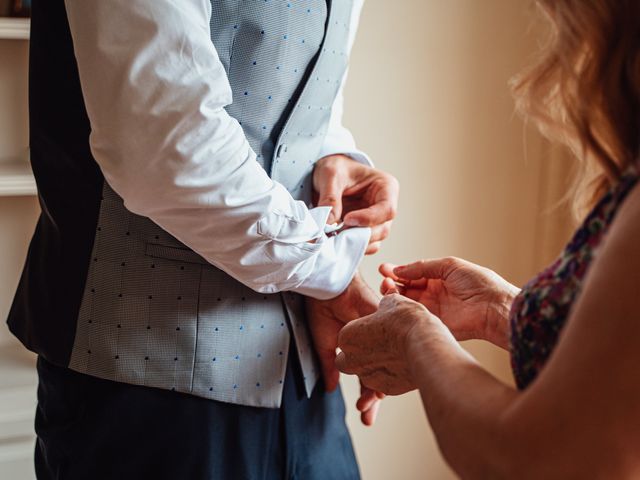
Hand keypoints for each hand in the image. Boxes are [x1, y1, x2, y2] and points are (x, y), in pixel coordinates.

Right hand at [306, 273, 384, 425]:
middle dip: (373, 397)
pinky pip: (386, 343)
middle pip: (380, 372)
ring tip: (370, 402)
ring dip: (378, 383)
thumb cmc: (323, 306)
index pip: (368, 374)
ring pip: (385, 361)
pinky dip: (382, 360)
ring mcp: (380, 332)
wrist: (326, 283)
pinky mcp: (382, 320)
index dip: (366, 394)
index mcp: (361, 346)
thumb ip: (330, 366)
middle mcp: (373, 341)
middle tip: (367, 418)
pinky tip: (381, 372)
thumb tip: (331, 390)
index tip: (363, 414)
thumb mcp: (325, 343)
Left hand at [313, 154, 398, 254]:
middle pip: (382, 230)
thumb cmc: (335, 168)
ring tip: (332, 237)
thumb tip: (329, 223)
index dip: (369, 218)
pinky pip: (361, 246)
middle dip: (359, 235)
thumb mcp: (330, 175)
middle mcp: (385, 207)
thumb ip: (330, 198)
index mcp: (386, 187)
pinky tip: (333, 241)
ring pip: (373, 242)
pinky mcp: (364, 232)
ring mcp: (376, 222)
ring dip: (353, 243)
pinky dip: (348, 247)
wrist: (327, 175)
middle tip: (335, 233)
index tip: (347, 219)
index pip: (387, 209)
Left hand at [336, 293, 444, 394]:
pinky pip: (385, 384)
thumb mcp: (392, 303)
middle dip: (360, 356)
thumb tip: (387, 304)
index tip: (375, 328)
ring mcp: (370, 377)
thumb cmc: (406, 323)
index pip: (348, 336)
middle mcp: (353, 360)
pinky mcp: (387, 389)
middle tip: (379, 345)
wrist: (426, 346)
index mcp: (348, 337)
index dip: (362, 333)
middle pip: (348, 360)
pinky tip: (405, 366)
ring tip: (396, 356)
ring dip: (376, 368)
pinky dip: (392, 377)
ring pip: (367, 375)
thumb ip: (383, 306)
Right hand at [380, 258, 519, 348]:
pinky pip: (413, 318)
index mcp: (439, 278)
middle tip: (385, 279)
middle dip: (393, 282)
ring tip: (388, 288)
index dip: (398, 271)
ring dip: (394, 294)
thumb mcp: (449, 265)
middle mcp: (434, 294)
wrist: (494, 307)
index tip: (383, 268)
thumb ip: (423, 267)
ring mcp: (433, 310)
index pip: (413, 274)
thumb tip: (399, 269)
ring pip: (407, 302)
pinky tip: (395, 302)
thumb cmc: (480, 283)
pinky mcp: (434, 324)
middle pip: (406, 288)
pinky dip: (402, 310)